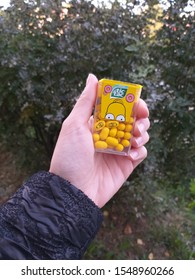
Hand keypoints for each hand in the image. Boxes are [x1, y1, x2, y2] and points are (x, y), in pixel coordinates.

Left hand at [49, 74, 149, 207]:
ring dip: (142, 132)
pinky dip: (140, 150)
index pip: (118, 107)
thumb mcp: (74, 125)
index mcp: (97, 124)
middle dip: (140, 116)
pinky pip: (140, 152)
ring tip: (135, 137)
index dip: (129, 102)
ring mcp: (118, 150)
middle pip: (132, 119)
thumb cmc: (69, 157)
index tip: (136, 102)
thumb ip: (85, 101)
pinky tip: (131, 154)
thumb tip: (92, 77)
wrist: (73, 191)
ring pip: (140, 134)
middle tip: (140, 119)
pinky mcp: (126, 164)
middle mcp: (109, 135)